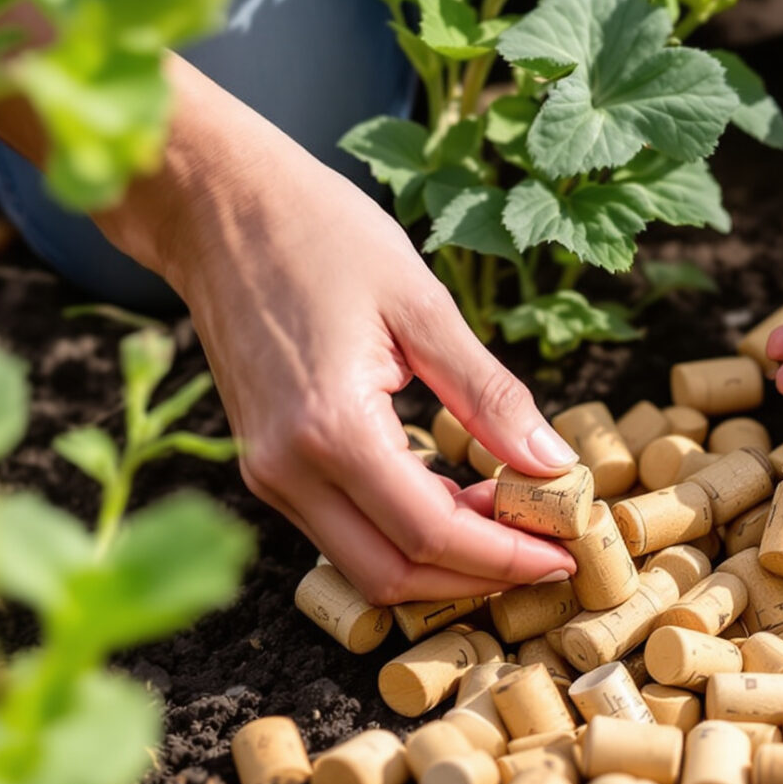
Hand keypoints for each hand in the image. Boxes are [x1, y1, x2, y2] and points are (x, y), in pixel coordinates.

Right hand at [99, 71, 579, 604]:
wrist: (218, 206)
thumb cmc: (319, 233)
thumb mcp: (423, 305)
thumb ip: (490, 394)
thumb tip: (554, 463)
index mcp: (330, 428)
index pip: (432, 532)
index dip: (505, 557)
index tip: (565, 554)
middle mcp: (287, 468)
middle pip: (393, 574)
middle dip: (476, 577)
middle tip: (546, 547)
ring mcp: (267, 472)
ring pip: (363, 562)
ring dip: (440, 558)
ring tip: (509, 516)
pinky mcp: (263, 463)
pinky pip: (340, 529)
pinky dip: (402, 531)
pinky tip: (453, 493)